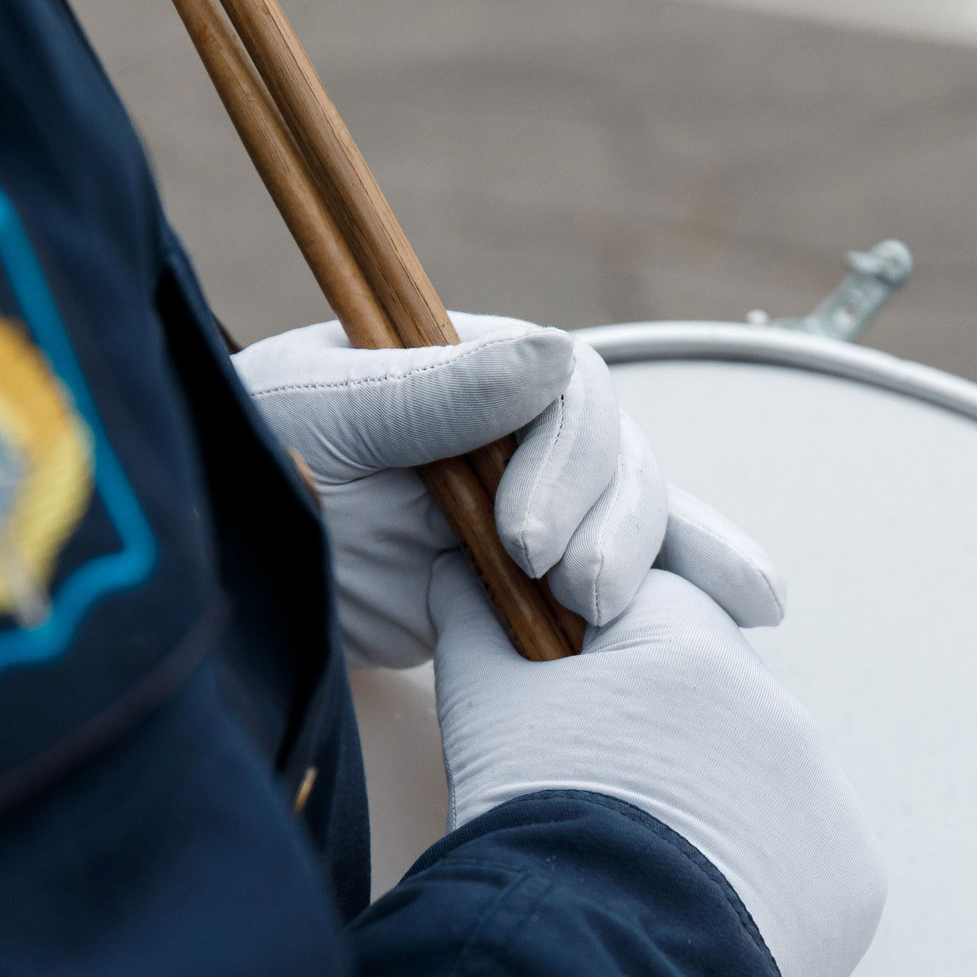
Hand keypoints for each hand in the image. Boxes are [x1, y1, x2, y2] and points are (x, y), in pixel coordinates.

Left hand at [234, 314, 785, 667]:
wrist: (217, 553)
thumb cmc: (255, 450)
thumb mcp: (329, 413)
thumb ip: (436, 395)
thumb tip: (554, 356)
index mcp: (480, 369)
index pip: (574, 396)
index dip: (568, 464)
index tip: (524, 538)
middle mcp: (525, 431)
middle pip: (623, 463)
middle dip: (612, 527)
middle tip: (573, 594)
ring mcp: (538, 508)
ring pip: (638, 524)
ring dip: (649, 567)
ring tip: (613, 620)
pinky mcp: (534, 585)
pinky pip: (628, 584)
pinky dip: (692, 591)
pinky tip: (758, 610)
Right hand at [431, 556, 884, 976]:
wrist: (595, 969)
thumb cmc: (532, 824)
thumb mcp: (485, 708)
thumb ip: (473, 620)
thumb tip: (456, 571)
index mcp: (696, 647)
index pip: (651, 616)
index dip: (596, 661)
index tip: (565, 717)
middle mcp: (782, 711)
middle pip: (714, 707)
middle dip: (661, 747)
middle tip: (598, 809)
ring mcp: (829, 799)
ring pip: (762, 788)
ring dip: (713, 816)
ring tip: (643, 875)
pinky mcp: (852, 880)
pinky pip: (804, 867)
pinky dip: (761, 887)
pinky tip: (697, 917)